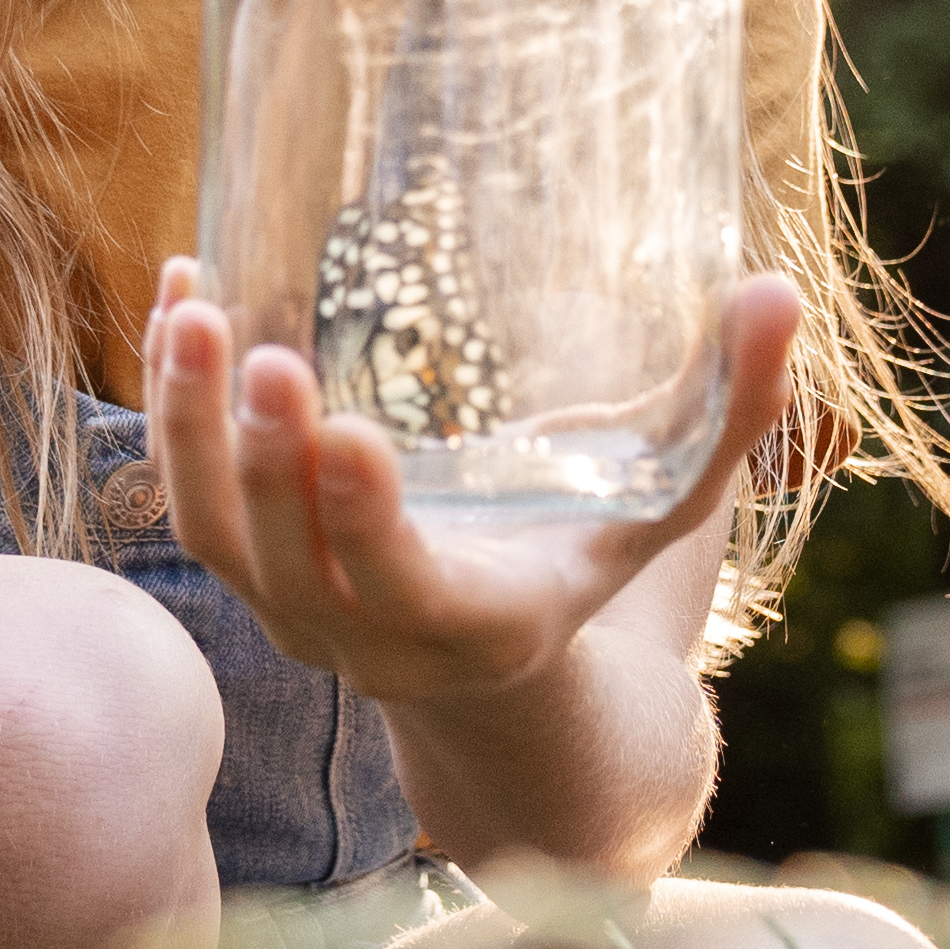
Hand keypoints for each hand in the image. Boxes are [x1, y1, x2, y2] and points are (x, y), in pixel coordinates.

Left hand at [138, 257, 802, 705]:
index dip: (361, 521)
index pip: (400, 589)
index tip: (349, 427)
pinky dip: (171, 406)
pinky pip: (187, 497)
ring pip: (213, 535)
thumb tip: (778, 291)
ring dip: (191, 430)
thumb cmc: (588, 553)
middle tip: (259, 351)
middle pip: (284, 563)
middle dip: (266, 460)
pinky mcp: (247, 567)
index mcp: (474, 624)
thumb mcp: (664, 496)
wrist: (491, 658)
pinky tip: (179, 296)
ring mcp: (292, 610)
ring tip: (193, 311)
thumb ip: (733, 407)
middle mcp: (366, 637)